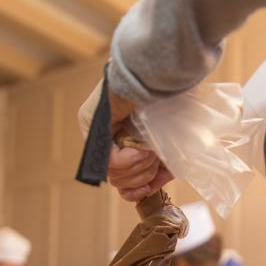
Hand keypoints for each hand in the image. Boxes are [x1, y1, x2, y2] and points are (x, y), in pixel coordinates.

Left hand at [78, 81, 173, 201]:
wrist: (164, 74)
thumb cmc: (173, 104)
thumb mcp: (169, 146)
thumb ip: (159, 170)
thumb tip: (147, 191)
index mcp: (125, 141)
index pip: (121, 179)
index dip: (136, 188)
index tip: (148, 188)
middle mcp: (108, 138)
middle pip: (118, 180)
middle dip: (141, 176)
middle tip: (154, 159)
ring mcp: (97, 133)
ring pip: (113, 174)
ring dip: (139, 166)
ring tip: (150, 150)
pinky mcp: (93, 127)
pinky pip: (109, 162)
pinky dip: (129, 160)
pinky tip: (140, 148)